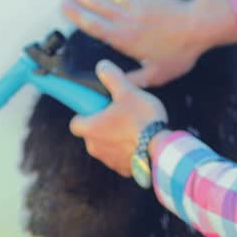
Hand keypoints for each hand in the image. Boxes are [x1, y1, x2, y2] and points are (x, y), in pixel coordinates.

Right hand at [58, 0, 204, 87]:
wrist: (200, 27)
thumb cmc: (180, 52)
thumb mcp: (158, 73)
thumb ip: (134, 78)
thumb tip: (113, 80)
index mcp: (125, 39)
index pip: (95, 25)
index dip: (77, 14)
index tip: (62, 6)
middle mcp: (126, 19)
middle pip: (96, 4)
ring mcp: (136, 4)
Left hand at [68, 60, 168, 176]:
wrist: (162, 149)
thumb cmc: (142, 120)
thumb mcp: (127, 91)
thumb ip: (112, 77)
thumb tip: (102, 66)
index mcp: (91, 128)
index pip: (75, 123)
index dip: (84, 115)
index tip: (96, 109)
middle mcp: (95, 147)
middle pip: (91, 134)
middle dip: (102, 126)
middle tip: (119, 115)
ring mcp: (108, 160)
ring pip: (105, 146)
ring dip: (114, 139)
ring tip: (133, 128)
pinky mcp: (122, 170)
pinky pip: (119, 158)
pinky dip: (126, 151)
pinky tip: (140, 142)